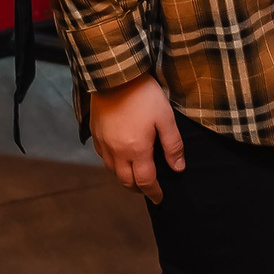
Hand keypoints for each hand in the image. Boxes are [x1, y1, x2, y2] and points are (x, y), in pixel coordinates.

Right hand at [87, 75, 184, 203]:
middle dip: (138, 188)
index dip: (153, 192)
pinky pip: (103, 156)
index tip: (159, 198)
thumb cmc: (143, 95)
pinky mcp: (95, 132)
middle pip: (126, 181)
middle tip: (147, 189)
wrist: (115, 75)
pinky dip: (112, 163)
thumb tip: (178, 168)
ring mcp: (104, 143)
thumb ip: (173, 145)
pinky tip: (119, 157)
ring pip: (112, 171)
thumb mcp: (165, 118)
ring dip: (124, 177)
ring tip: (134, 175)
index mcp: (137, 150)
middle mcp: (117, 152)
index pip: (145, 181)